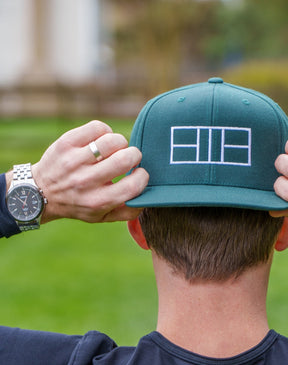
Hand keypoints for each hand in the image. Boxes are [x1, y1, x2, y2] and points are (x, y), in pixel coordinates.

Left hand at [29, 120, 147, 222]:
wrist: (40, 193)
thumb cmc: (79, 204)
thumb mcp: (102, 217)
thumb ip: (128, 212)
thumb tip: (148, 197)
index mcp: (98, 201)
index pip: (133, 185)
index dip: (142, 176)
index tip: (139, 173)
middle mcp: (86, 181)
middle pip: (125, 158)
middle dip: (134, 155)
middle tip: (129, 158)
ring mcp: (74, 161)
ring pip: (112, 140)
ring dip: (120, 142)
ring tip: (114, 149)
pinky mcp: (66, 143)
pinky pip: (97, 127)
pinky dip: (105, 131)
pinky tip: (100, 140)